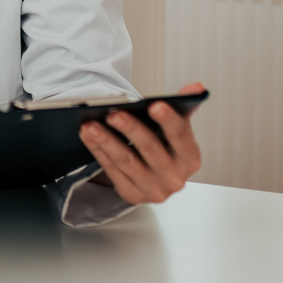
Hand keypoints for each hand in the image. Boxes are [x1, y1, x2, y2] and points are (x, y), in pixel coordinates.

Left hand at [79, 83, 203, 205]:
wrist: (156, 178)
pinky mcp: (132, 194)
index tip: (155, 105)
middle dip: (131, 130)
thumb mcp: (177, 128)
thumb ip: (182, 106)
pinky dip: (97, 151)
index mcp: (189, 158)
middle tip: (113, 113)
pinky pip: (111, 170)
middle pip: (150, 149)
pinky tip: (87, 135)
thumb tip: (196, 87)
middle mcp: (174, 178)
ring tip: (90, 124)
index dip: (169, 121)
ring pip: (126, 162)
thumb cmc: (165, 147)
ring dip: (106, 141)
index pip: (181, 137)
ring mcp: (153, 189)